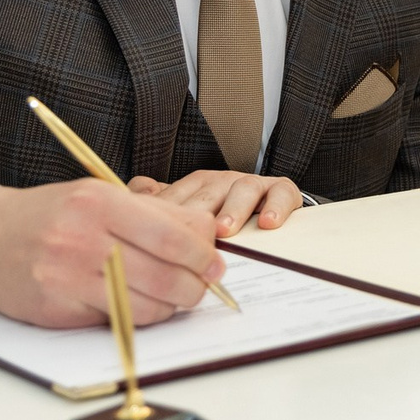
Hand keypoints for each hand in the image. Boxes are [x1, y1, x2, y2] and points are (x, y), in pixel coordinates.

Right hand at [0, 179, 221, 327]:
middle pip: (166, 276)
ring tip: (171, 297)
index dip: (203, 255)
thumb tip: (205, 236)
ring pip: (146, 306)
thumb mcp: (97, 195)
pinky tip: (135, 304)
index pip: (173, 235)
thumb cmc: (49, 215)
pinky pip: (116, 322)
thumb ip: (151, 213)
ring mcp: (67, 277)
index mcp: (99, 202)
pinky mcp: (57, 310)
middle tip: (201, 287)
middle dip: (195, 287)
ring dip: (169, 307)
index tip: (215, 264)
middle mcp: (83, 238)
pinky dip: (135, 317)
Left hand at [135, 169, 303, 235]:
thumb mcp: (188, 211)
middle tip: (188, 238)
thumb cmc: (221, 216)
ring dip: (233, 209)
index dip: (168, 217)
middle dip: (198, 215)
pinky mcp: (281, 190)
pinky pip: (280, 193)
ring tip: (225, 230)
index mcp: (196, 186)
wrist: (268, 211)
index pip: (178, 197)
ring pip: (242, 189)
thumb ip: (160, 203)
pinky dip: (276, 206)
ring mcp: (252, 184)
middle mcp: (222, 181)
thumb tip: (138, 191)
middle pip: (207, 194)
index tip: (155, 237)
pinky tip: (268, 224)